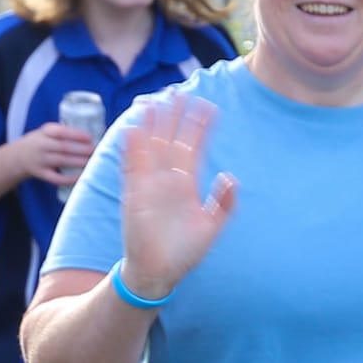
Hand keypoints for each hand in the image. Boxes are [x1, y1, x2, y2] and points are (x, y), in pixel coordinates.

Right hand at [14, 122, 97, 187]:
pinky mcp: (41, 174)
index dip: (76, 135)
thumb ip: (65, 133)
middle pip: (63, 147)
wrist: (19, 156)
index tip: (90, 137)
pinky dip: (69, 178)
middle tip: (96, 151)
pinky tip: (81, 177)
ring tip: (92, 162)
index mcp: (45, 131)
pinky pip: (56, 178)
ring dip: (79, 162)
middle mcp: (42, 145)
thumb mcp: (48, 132)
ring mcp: (41, 160)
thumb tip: (93, 137)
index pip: (60, 131)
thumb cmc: (42, 142)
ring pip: (62, 161)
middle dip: (82, 149)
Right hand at [120, 88, 236, 300]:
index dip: (200, 128)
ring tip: (156, 100)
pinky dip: (132, 147)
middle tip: (180, 91)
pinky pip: (131, 165)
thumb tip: (231, 178)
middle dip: (176, 116)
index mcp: (187, 184)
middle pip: (171, 139)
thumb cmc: (184, 251)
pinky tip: (134, 127)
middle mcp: (168, 179)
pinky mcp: (133, 193)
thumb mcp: (212, 227)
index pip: (194, 147)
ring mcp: (149, 183)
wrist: (159, 272)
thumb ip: (224, 204)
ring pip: (150, 145)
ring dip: (153, 124)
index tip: (209, 107)